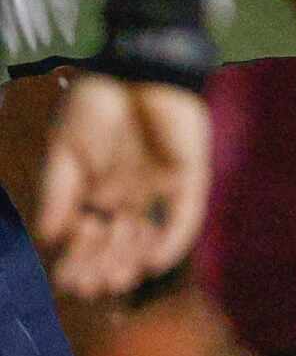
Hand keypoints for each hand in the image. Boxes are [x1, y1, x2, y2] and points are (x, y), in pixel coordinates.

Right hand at [37, 72, 210, 295]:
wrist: (138, 69)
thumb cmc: (95, 103)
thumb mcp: (64, 149)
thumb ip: (56, 192)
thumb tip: (45, 238)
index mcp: (96, 190)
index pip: (87, 237)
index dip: (78, 260)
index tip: (68, 278)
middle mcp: (129, 196)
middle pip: (117, 245)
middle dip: (103, 268)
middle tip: (93, 286)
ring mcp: (160, 190)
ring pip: (147, 238)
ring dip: (130, 260)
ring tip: (117, 277)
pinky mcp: (191, 182)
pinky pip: (184, 220)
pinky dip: (170, 243)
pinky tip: (152, 263)